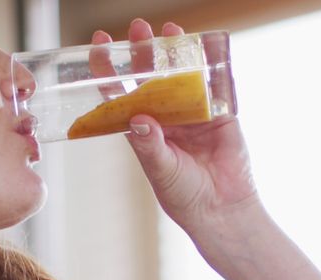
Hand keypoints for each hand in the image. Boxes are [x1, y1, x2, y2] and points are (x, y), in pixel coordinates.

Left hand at [90, 20, 258, 232]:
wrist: (221, 210)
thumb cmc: (184, 196)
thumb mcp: (161, 170)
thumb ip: (149, 145)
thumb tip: (137, 117)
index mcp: (142, 129)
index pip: (120, 94)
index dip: (108, 70)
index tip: (99, 45)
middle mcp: (165, 116)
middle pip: (150, 76)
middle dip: (142, 52)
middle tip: (137, 29)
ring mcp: (192, 112)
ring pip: (180, 75)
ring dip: (174, 51)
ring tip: (168, 28)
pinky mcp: (218, 113)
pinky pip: (212, 85)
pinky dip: (208, 64)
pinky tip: (203, 46)